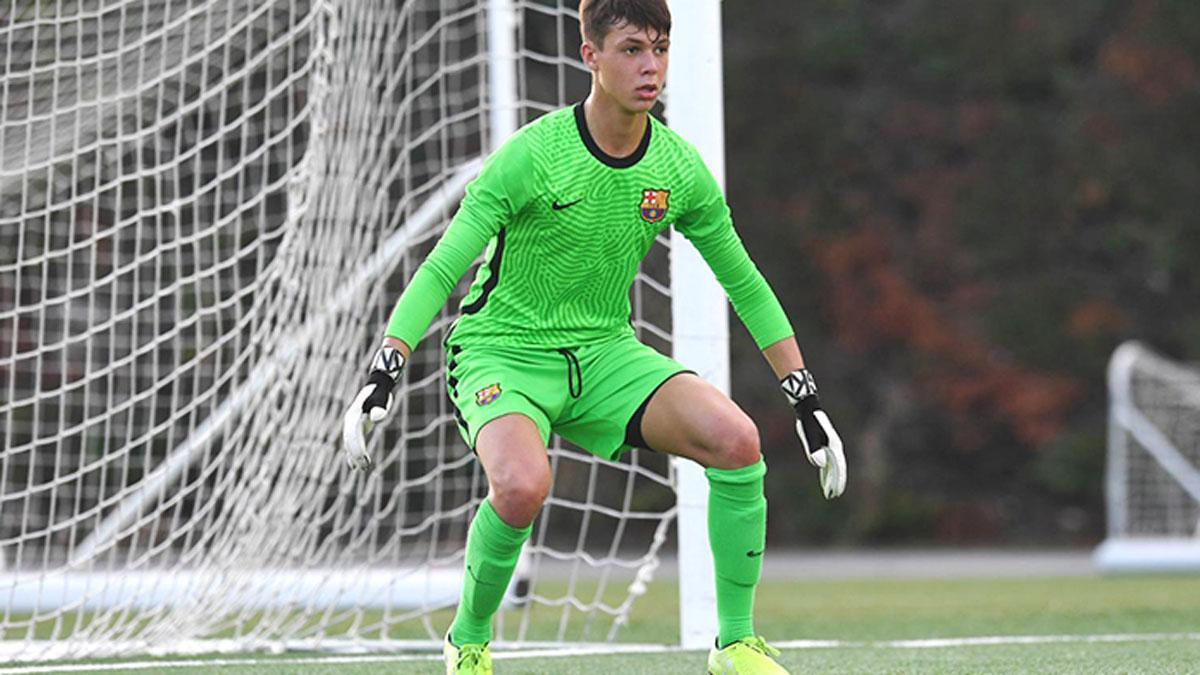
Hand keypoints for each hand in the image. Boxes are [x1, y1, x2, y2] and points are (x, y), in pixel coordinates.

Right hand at [342, 346, 404, 471]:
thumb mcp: (381, 399)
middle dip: (355, 455)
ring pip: (350, 444)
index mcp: (353, 416)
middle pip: (349, 442)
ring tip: (362, 469)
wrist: (376, 387)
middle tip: (364, 467)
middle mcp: (350, 422)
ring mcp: (352, 425)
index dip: (357, 448)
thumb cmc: (380, 393)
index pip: (353, 435)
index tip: (364, 458)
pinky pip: (352, 444)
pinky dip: (352, 454)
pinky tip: (354, 466)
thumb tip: (377, 417)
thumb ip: (380, 408)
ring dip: (354, 457)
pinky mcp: (357, 428)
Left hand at [780, 368, 845, 498]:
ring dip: (831, 479)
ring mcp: (830, 448)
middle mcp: (834, 448)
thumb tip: (819, 464)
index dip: (837, 480)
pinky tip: (824, 481)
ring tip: (829, 492)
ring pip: (833, 467)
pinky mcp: (823, 447)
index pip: (838, 467)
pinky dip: (826, 473)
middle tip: (833, 495)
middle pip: (837, 468)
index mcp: (834, 446)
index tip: (836, 491)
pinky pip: (827, 463)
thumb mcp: (809, 434)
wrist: (807, 410)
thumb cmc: (808, 422)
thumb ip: (814, 449)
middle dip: (836, 482)